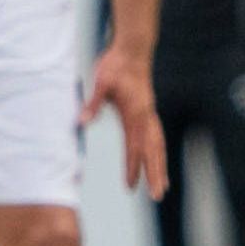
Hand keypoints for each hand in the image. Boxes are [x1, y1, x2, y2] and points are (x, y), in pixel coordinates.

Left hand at [81, 39, 170, 198]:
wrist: (132, 50)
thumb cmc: (116, 65)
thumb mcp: (101, 82)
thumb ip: (93, 103)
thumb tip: (81, 122)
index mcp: (135, 113)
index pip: (135, 146)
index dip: (133, 166)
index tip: (131, 185)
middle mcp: (146, 117)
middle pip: (154, 151)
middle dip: (156, 174)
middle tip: (158, 195)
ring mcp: (149, 114)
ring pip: (158, 146)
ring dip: (160, 166)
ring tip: (163, 186)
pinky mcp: (147, 111)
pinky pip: (156, 137)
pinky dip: (158, 152)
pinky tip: (156, 160)